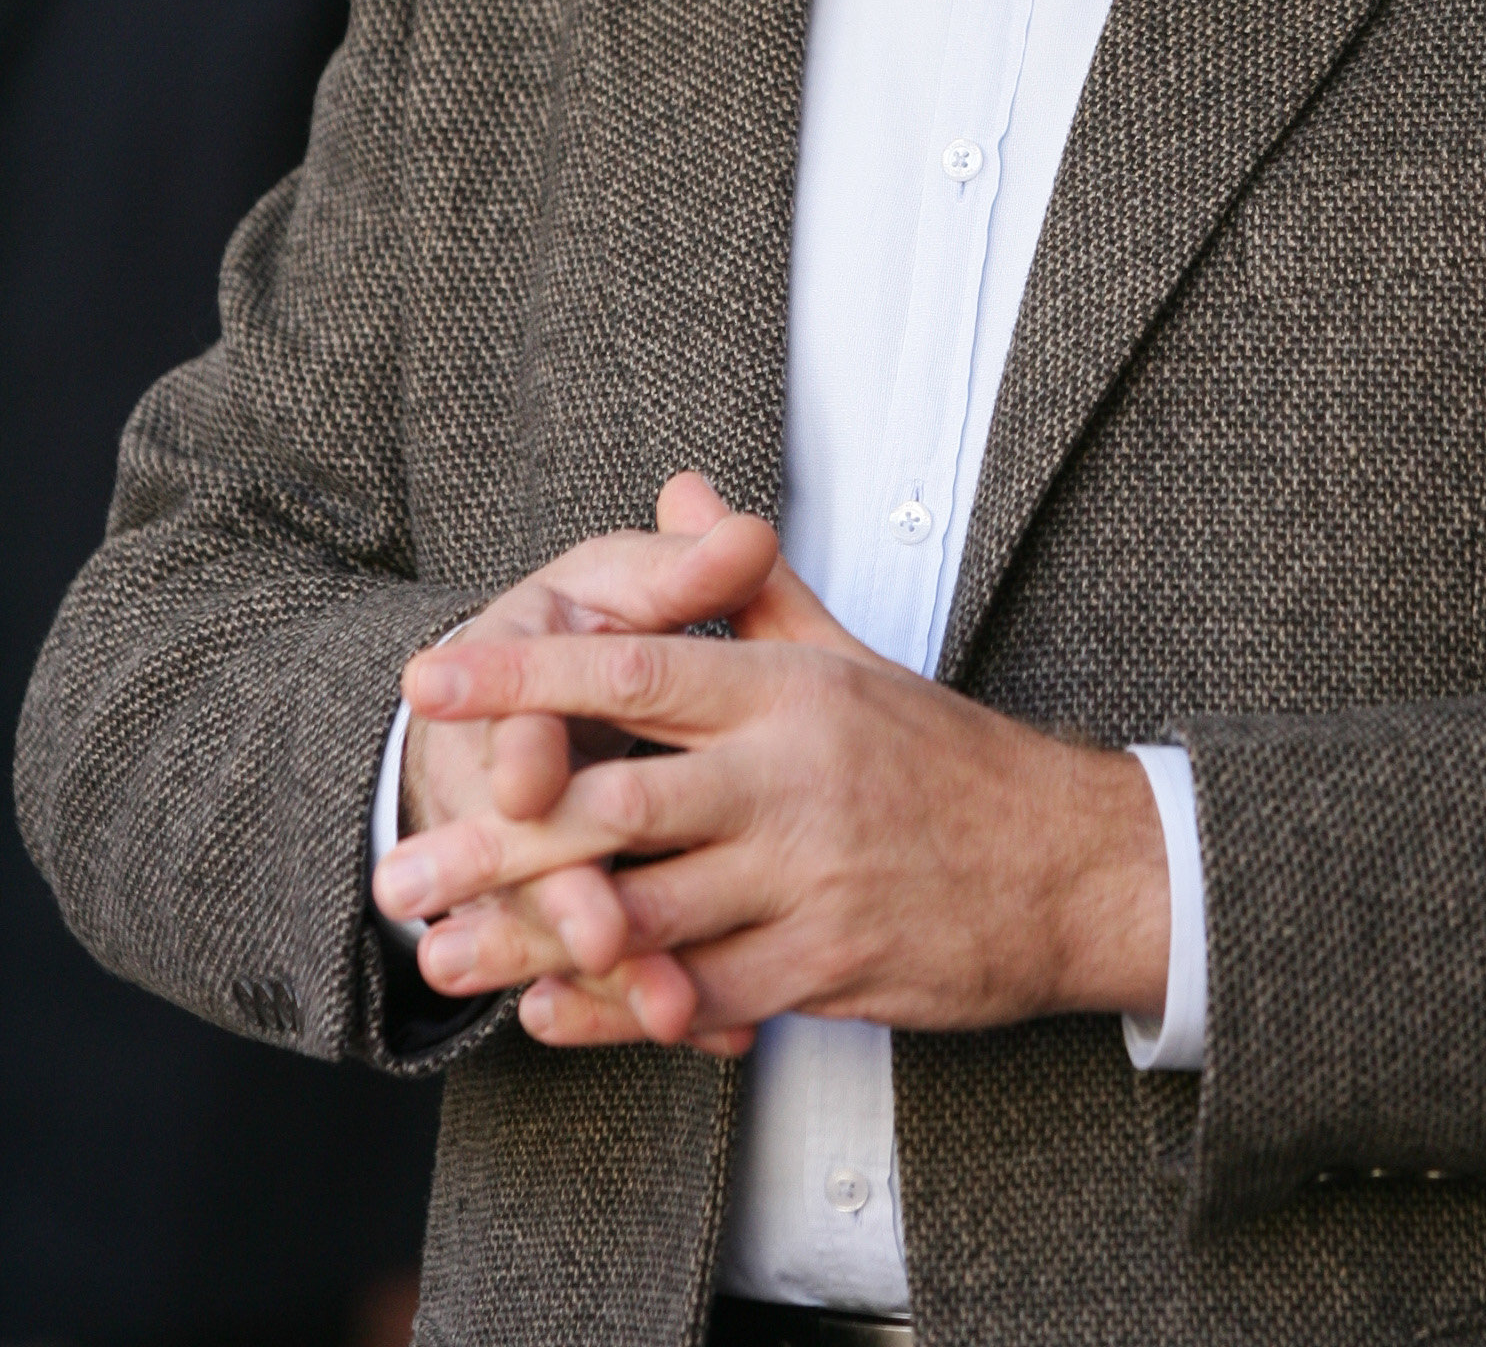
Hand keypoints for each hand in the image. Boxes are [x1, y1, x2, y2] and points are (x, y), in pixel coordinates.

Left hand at [377, 475, 1170, 1052]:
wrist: (1071, 864)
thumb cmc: (944, 756)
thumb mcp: (849, 652)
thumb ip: (747, 583)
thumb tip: (680, 491)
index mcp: (786, 691)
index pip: (634, 663)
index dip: (523, 673)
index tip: (430, 678)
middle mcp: (789, 777)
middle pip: (615, 801)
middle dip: (494, 837)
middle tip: (395, 866)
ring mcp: (808, 876)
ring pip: (645, 911)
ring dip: (532, 939)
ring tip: (440, 958)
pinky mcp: (828, 965)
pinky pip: (702, 994)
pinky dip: (618, 1007)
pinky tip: (547, 1012)